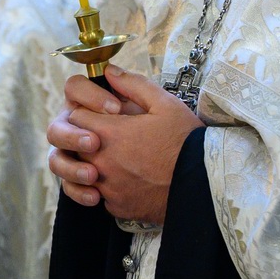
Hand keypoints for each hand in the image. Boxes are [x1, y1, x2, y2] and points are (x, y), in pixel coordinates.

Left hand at [48, 64, 201, 223]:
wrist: (203, 183)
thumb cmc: (184, 139)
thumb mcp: (164, 103)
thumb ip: (133, 84)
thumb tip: (109, 71)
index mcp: (110, 133)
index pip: (76, 117)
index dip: (88, 112)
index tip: (105, 114)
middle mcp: (102, 161)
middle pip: (76, 145)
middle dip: (89, 136)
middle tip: (114, 134)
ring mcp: (108, 187)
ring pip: (86, 171)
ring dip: (98, 162)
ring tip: (124, 157)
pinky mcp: (116, 206)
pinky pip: (102, 194)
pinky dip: (111, 186)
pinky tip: (132, 179)